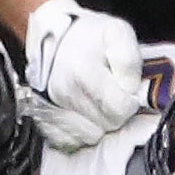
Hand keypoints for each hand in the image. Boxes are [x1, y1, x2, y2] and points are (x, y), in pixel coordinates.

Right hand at [24, 0, 141, 150]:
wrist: (51, 38)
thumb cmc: (87, 37)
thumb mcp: (116, 32)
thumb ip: (129, 58)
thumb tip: (130, 88)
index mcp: (83, 73)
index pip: (120, 109)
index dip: (130, 103)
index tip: (127, 92)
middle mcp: (64, 95)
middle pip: (107, 125)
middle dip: (116, 113)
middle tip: (114, 96)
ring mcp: (51, 110)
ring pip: (91, 137)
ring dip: (100, 124)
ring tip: (98, 105)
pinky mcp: (43, 121)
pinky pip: (70, 142)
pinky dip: (81, 132)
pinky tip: (84, 116)